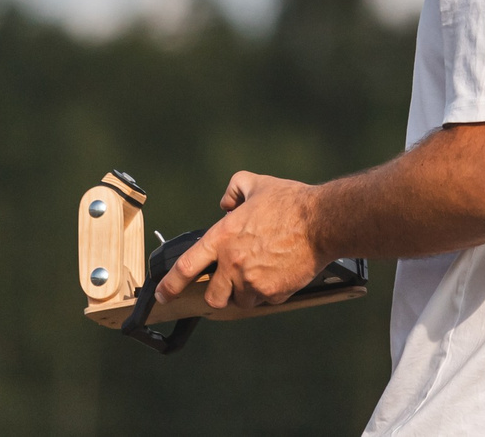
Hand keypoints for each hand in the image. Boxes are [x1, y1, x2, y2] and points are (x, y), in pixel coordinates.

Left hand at [153, 171, 328, 310]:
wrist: (322, 222)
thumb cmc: (291, 203)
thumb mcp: (257, 184)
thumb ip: (234, 189)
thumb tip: (226, 202)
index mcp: (223, 238)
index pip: (186, 267)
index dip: (170, 285)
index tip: (163, 294)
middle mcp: (233, 263)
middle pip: (213, 297)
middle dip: (219, 295)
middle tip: (230, 284)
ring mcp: (253, 281)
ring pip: (241, 300)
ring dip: (247, 292)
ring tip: (262, 273)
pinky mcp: (274, 292)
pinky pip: (266, 300)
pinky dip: (271, 291)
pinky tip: (281, 273)